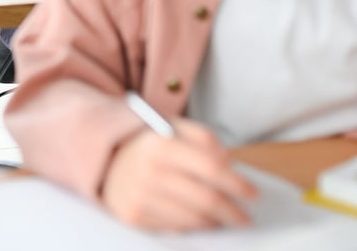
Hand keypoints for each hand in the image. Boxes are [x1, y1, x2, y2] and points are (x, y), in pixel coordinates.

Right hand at [101, 119, 257, 230]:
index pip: (212, 168)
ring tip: (225, 221)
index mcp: (162, 144)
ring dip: (215, 223)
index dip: (238, 183)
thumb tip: (230, 165)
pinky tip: (201, 223)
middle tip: (245, 219)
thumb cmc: (147, 143)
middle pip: (207, 199)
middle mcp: (149, 170)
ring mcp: (139, 196)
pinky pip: (174, 228)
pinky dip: (192, 228)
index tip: (253, 194)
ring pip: (193, 219)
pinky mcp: (132, 216)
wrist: (103, 158)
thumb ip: (204, 139)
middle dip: (233, 212)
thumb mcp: (173, 127)